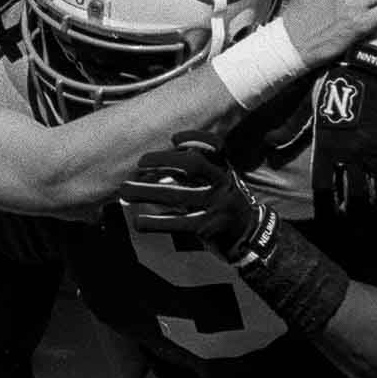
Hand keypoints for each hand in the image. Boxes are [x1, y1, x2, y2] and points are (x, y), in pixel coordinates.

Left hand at [120, 131, 276, 263]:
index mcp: (227, 171)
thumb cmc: (226, 207)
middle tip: (139, 163)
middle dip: (163, 160)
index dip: (194, 138)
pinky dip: (155, 222)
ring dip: (146, 192)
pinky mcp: (208, 229)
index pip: (215, 146)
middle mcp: (224, 185)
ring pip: (176, 195)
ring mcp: (216, 207)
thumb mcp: (223, 185)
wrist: (252, 239)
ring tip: (124, 191)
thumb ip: (200, 174)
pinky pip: (176, 223)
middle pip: (193, 164)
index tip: (174, 139)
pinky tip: (138, 222)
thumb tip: (159, 169)